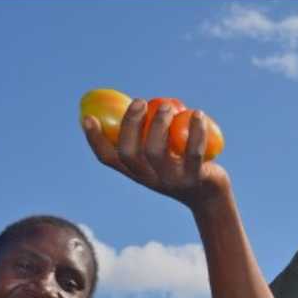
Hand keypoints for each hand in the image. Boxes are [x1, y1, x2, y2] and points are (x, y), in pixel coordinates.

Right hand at [83, 99, 230, 211]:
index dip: (95, 140)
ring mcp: (170, 180)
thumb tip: (136, 102)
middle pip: (129, 153)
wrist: (209, 196)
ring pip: (156, 153)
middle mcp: (149, 178)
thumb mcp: (161, 155)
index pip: (108, 158)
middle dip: (131, 124)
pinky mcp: (194, 179)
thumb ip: (147, 135)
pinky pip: (193, 153)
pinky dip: (196, 131)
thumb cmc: (181, 166)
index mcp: (136, 171)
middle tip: (141, 101)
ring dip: (159, 124)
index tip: (88, 117)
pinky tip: (197, 113)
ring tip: (168, 105)